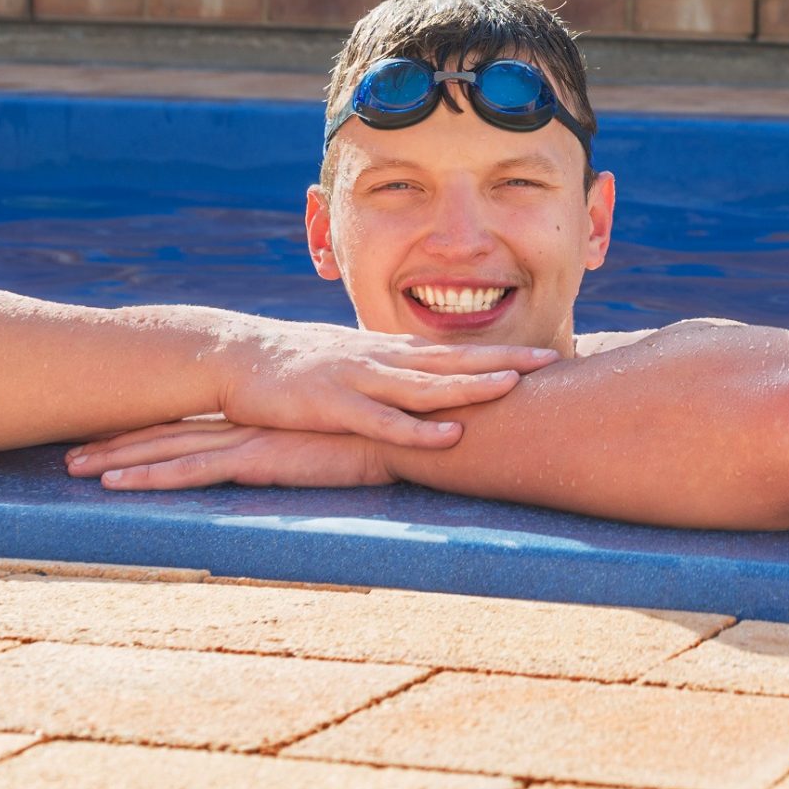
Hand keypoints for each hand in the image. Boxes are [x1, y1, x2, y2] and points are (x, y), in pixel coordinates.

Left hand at [65, 418, 393, 490]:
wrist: (413, 426)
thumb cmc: (392, 434)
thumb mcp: (349, 438)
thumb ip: (330, 440)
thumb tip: (328, 450)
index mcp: (266, 418)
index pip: (197, 422)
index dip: (153, 426)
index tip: (113, 433)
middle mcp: (249, 423)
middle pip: (170, 430)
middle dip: (117, 440)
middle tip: (69, 452)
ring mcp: (250, 438)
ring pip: (169, 448)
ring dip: (117, 458)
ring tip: (71, 469)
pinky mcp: (259, 458)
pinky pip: (192, 472)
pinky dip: (150, 477)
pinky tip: (115, 486)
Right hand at [216, 320, 558, 449]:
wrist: (234, 355)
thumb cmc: (297, 366)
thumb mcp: (352, 364)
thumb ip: (389, 375)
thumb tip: (427, 388)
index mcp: (390, 351)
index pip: (457, 350)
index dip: (502, 351)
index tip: (547, 354)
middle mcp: (382, 358)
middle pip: (454, 359)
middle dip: (504, 359)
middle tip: (554, 360)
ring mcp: (358, 378)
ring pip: (424, 385)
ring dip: (469, 386)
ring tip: (513, 386)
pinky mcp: (332, 404)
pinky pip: (382, 420)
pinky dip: (417, 430)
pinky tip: (449, 437)